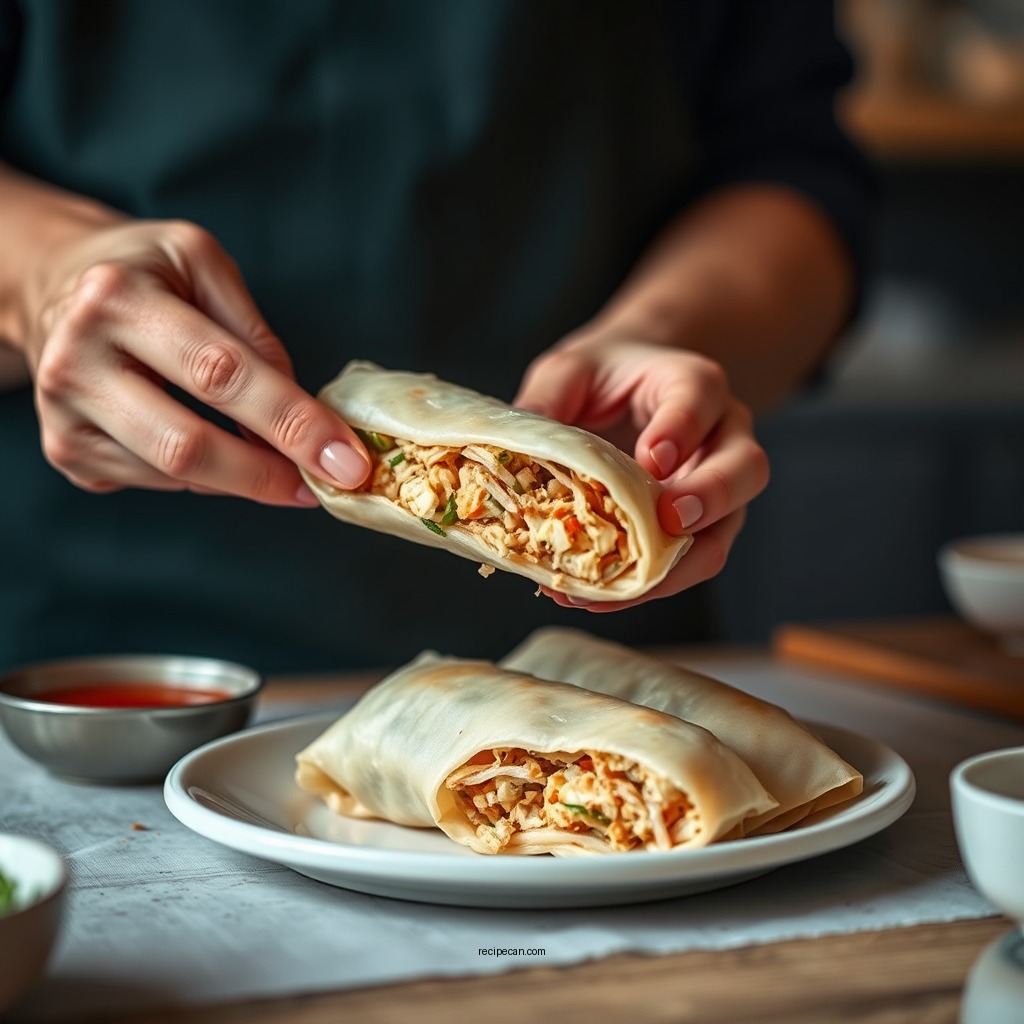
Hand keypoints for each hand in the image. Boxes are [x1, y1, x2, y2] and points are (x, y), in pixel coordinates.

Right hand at [20, 217, 369, 502]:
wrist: (52, 284)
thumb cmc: (143, 271)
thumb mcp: (201, 262)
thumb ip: (254, 333)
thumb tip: (299, 410)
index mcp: (118, 300)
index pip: (221, 374)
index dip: (291, 422)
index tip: (345, 459)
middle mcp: (76, 360)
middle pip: (188, 444)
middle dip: (270, 475)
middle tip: (328, 485)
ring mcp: (64, 414)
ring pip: (174, 475)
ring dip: (243, 478)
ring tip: (278, 460)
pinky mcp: (66, 450)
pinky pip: (155, 482)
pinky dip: (204, 476)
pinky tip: (217, 449)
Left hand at [514, 332, 768, 609]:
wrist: (627, 391)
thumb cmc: (604, 377)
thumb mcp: (570, 371)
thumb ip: (549, 396)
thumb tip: (514, 448)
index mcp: (691, 383)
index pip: (700, 398)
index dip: (681, 428)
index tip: (653, 457)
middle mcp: (722, 436)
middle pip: (746, 468)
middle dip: (711, 498)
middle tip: (670, 521)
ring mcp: (718, 490)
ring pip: (724, 533)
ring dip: (676, 567)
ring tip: (616, 588)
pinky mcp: (699, 531)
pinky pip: (686, 565)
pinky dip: (646, 587)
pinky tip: (594, 597)